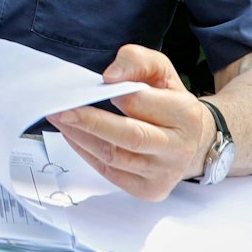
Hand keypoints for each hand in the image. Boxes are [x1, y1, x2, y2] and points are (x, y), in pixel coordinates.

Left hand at [45, 44, 211, 201]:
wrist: (193, 141)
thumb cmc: (169, 101)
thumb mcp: (160, 71)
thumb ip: (138, 61)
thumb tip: (110, 77)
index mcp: (186, 115)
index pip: (142, 103)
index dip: (115, 93)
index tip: (94, 84)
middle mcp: (178, 148)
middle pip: (130, 136)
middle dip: (90, 122)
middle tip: (60, 110)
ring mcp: (164, 173)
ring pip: (114, 156)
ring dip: (80, 137)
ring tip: (58, 119)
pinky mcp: (148, 190)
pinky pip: (109, 172)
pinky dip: (86, 153)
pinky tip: (73, 136)